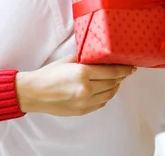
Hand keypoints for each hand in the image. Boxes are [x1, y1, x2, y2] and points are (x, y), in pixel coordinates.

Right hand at [15, 55, 134, 115]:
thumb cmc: (48, 75)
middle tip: (124, 71)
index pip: (111, 71)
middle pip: (113, 83)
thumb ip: (84, 57)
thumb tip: (98, 53)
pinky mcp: (83, 110)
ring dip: (115, 87)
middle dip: (121, 77)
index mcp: (82, 74)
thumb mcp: (66, 60)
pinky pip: (101, 103)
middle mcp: (86, 89)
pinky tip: (104, 90)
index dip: (124, 69)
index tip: (131, 67)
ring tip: (115, 80)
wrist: (34, 93)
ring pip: (109, 95)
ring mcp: (85, 102)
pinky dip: (106, 96)